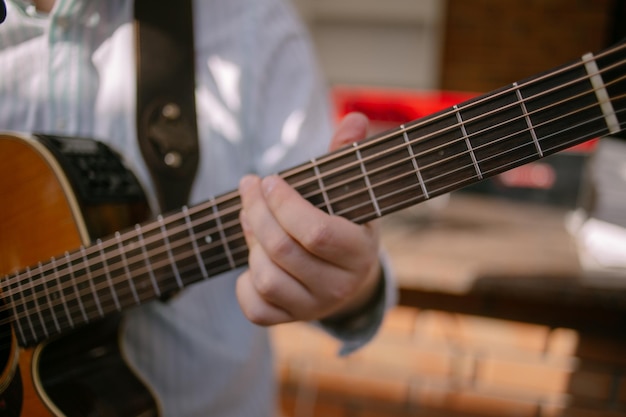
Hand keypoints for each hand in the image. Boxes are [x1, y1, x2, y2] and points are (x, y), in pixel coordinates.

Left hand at [236, 112, 381, 325]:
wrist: (346, 276)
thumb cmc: (342, 223)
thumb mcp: (349, 193)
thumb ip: (347, 156)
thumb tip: (356, 118)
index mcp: (359, 251)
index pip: (317, 232)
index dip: (284, 204)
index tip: (268, 180)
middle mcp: (339, 286)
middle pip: (283, 250)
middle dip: (256, 213)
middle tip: (249, 188)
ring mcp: (314, 307)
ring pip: (267, 278)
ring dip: (251, 245)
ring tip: (254, 224)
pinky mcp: (289, 320)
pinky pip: (255, 308)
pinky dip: (244, 284)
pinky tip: (254, 262)